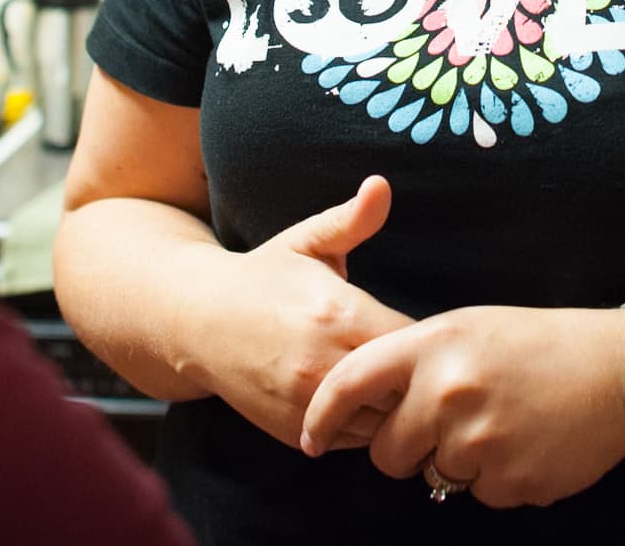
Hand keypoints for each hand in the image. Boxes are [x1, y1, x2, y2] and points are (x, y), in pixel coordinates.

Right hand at [196, 175, 414, 450]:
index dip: (426, 338)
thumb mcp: (306, 242)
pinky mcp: (295, 432)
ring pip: (381, 422)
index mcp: (338, 313)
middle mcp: (323, 364)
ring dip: (391, 404)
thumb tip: (382, 184)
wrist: (197, 323)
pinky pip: (351, 440)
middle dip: (413, 375)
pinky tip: (360, 398)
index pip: (413, 340)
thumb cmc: (262, 276)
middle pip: (402, 386)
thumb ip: (352, 220)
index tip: (426, 330)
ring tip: (389, 380)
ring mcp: (307, 403)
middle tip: (415, 360)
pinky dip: (362, 424)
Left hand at [301, 305, 624, 508]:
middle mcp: (448, 393)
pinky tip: (526, 442)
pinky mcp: (509, 480)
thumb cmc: (537, 344)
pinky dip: (495, 477)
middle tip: (447, 424)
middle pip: (387, 452)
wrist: (618, 371)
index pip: (350, 383)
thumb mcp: (468, 328)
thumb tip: (369, 405)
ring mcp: (479, 441)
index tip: (309, 438)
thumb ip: (415, 361)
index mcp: (433, 345)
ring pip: (434, 477)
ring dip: (457, 461)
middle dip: (405, 449)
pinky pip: (479, 494)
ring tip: (501, 423)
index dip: (322, 416)